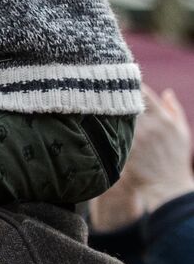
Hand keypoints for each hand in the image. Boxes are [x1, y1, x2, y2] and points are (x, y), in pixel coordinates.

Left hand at [90, 85, 193, 230]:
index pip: (141, 93)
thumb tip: (165, 92)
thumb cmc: (175, 158)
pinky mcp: (123, 152)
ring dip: (98, 107)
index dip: (125, 83)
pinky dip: (96, 127)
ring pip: (112, 118)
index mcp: (162, 119)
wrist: (167, 186)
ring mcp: (135, 140)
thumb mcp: (181, 132)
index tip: (112, 76)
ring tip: (82, 97)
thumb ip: (174, 110)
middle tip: (91, 82)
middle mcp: (147, 127)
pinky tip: (83, 120)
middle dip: (107, 92)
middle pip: (122, 103)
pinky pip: (107, 136)